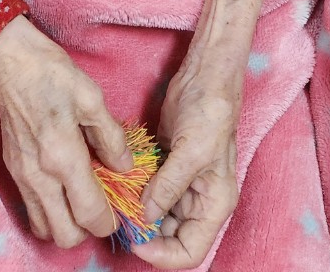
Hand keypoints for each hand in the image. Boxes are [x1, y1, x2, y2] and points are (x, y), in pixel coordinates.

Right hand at [0, 15, 132, 247]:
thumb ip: (111, 136)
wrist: (10, 60)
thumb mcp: (91, 97)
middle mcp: (38, 176)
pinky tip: (62, 185)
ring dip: (65, 223)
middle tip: (100, 205)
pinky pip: (31, 209)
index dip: (110, 221)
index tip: (120, 210)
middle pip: (65, 236)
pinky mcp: (12, 170)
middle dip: (87, 230)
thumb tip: (124, 166)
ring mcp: (21, 176)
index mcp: (62, 157)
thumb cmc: (52, 74)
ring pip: (44, 229)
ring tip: (80, 197)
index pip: (89, 215)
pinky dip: (49, 210)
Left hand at [134, 66, 240, 267]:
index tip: (135, 242)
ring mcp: (181, 185)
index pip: (190, 251)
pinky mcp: (165, 167)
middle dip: (144, 234)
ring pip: (154, 215)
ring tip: (114, 202)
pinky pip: (147, 190)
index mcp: (214, 205)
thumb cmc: (210, 112)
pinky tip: (117, 184)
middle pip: (169, 237)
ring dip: (134, 213)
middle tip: (118, 220)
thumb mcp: (193, 151)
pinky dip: (132, 191)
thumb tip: (145, 216)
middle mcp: (198, 201)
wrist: (205, 76)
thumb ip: (169, 187)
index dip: (162, 254)